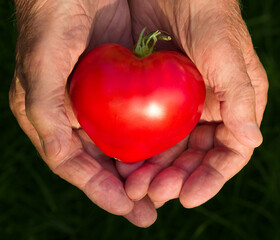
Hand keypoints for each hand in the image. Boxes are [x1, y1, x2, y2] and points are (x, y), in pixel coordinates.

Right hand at [9, 0, 157, 226]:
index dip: (100, 190)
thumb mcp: (41, 68)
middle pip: (106, 162)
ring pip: (126, 146)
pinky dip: (156, 139)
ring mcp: (105, 103)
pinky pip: (143, 120)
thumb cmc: (51, 21)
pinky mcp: (127, 86)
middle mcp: (81, 116)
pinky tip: (172, 153)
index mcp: (56, 119)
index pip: (79, 165)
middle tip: (150, 210)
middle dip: (128, 187)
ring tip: (166, 191)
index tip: (127, 208)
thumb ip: (46, 117)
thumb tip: (64, 161)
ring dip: (146, 170)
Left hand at [119, 0, 267, 206]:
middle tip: (153, 193)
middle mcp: (209, 111)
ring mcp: (182, 107)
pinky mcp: (157, 100)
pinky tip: (123, 161)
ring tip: (134, 186)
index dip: (210, 179)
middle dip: (176, 179)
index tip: (187, 197)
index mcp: (234, 106)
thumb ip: (239, 97)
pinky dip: (138, 150)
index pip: (228, 154)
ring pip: (170, 150)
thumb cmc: (207, 12)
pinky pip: (149, 132)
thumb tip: (253, 141)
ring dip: (154, 171)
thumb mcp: (226, 53)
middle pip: (195, 158)